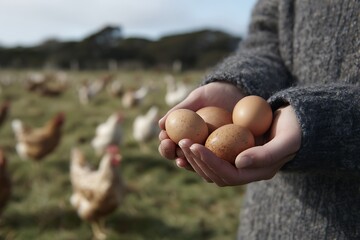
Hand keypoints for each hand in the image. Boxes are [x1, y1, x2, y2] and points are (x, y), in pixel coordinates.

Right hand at [158, 82, 245, 169]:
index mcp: (186, 134)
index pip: (171, 144)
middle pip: (179, 156)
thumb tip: (160, 124)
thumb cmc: (218, 94)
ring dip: (187, 161)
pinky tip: (204, 160)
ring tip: (183, 155)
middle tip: (170, 146)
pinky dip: (209, 163)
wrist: (242, 92)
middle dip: (171, 153)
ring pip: (195, 164)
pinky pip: (217, 165)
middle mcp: (196, 146)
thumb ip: (181, 109)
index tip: (165, 138)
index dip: (165, 144)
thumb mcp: (199, 98)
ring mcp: (212, 153)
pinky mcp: (228, 158)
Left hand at [176, 105, 300, 185]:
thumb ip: (266, 154)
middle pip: (215, 173)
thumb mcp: (287, 140)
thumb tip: (238, 163)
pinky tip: (188, 139)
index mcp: (258, 172)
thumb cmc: (297, 129)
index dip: (210, 162)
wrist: (300, 121)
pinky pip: (213, 153)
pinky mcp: (235, 150)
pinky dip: (199, 149)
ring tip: (181, 142)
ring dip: (195, 156)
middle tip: (183, 143)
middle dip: (197, 160)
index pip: (228, 174)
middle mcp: (247, 170)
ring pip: (211, 166)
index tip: (195, 146)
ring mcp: (240, 161)